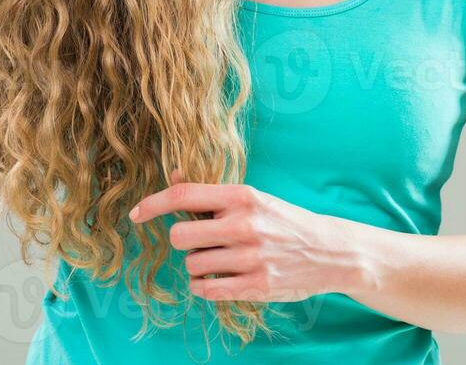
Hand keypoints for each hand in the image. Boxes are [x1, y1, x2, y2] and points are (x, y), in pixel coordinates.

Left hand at [130, 170, 367, 302]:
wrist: (329, 251)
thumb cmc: (284, 221)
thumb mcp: (253, 199)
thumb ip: (212, 193)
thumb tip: (173, 176)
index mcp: (242, 196)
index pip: (184, 196)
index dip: (152, 205)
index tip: (136, 214)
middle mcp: (244, 224)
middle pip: (180, 236)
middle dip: (184, 242)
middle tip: (202, 242)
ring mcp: (250, 257)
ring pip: (192, 266)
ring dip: (198, 266)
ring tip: (220, 261)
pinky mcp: (256, 286)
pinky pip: (206, 290)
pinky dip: (204, 287)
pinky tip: (217, 280)